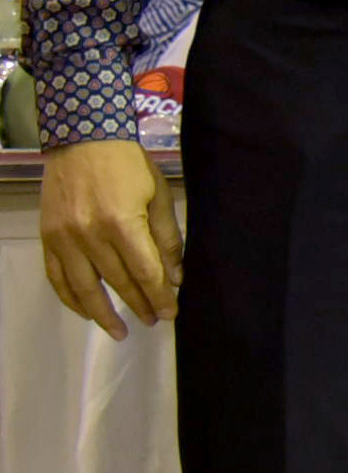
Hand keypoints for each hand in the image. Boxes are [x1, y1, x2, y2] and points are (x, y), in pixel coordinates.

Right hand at [39, 138, 180, 339]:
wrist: (83, 141)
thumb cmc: (128, 165)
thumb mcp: (159, 196)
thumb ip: (167, 238)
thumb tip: (176, 277)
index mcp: (122, 223)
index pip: (145, 272)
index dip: (159, 296)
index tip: (170, 314)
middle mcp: (90, 235)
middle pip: (118, 282)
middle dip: (139, 305)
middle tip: (153, 321)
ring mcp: (64, 238)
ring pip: (84, 288)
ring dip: (103, 314)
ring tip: (120, 331)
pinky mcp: (48, 238)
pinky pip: (57, 278)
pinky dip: (71, 299)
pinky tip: (87, 312)